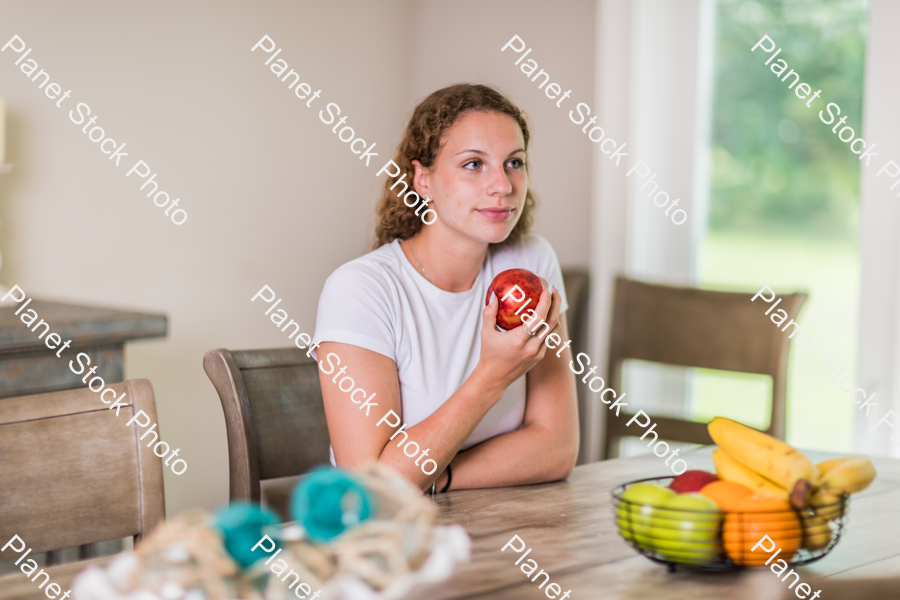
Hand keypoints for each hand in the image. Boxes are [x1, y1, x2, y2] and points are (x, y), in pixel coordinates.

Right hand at [472, 281, 561, 398]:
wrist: (494, 379)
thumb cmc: (488, 355)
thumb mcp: (485, 333)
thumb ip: (489, 314)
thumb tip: (494, 297)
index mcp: (519, 340)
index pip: (539, 318)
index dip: (546, 301)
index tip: (546, 288)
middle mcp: (532, 347)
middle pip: (552, 322)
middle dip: (556, 303)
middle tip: (553, 289)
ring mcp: (538, 353)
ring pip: (553, 330)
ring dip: (555, 312)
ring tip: (552, 299)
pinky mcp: (540, 356)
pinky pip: (548, 337)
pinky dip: (549, 324)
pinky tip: (544, 314)